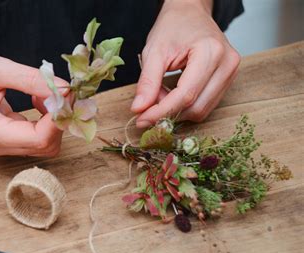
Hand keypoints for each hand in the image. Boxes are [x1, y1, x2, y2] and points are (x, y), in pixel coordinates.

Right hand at [0, 48, 67, 156]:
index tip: (65, 93)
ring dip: (51, 120)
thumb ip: (32, 80)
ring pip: (41, 144)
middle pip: (45, 146)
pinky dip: (42, 121)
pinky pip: (32, 138)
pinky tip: (36, 100)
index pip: (40, 139)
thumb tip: (64, 89)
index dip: (59, 118)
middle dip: (59, 120)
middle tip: (59, 92)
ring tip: (44, 93)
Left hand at [131, 0, 240, 127]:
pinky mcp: (228, 80)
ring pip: (201, 110)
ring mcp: (231, 73)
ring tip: (159, 97)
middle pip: (196, 107)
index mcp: (210, 52)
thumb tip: (139, 109)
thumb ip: (147, 82)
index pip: (185, 95)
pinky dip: (184, 106)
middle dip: (168, 113)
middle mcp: (227, 64)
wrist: (190, 13)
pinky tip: (171, 95)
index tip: (141, 120)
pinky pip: (205, 105)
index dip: (161, 112)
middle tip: (146, 109)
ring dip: (176, 111)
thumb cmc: (173, 27)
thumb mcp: (153, 52)